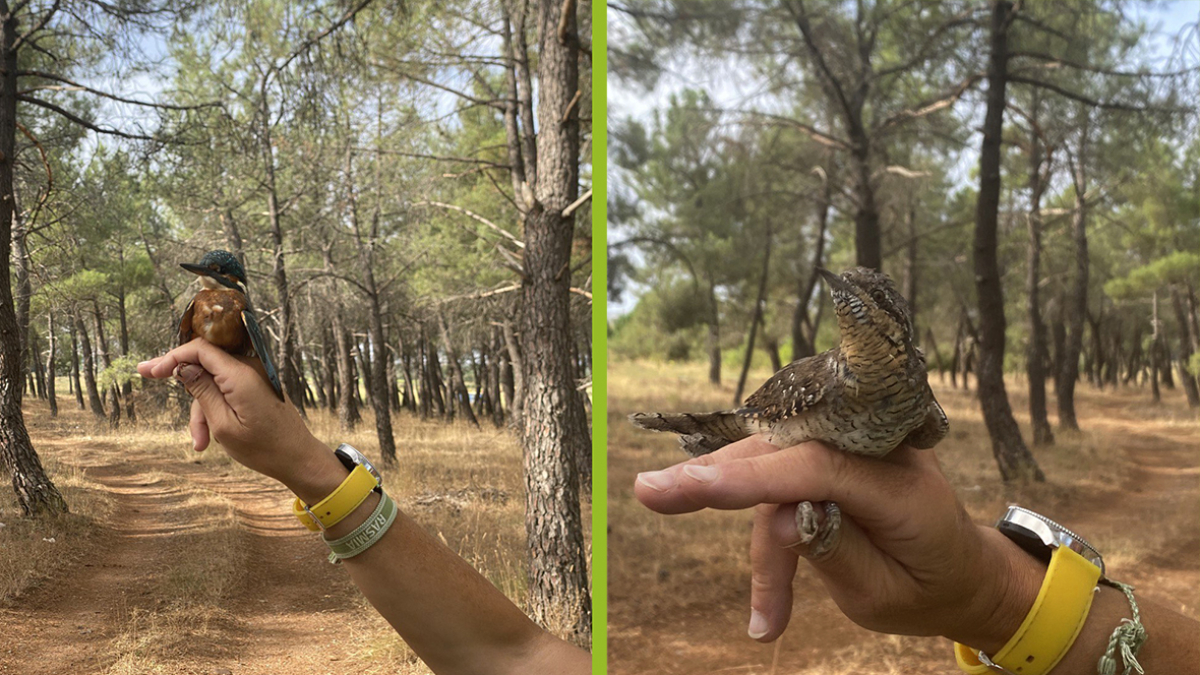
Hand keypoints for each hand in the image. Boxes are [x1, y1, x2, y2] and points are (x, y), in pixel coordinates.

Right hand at [137, 338, 345, 502]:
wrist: (297, 458)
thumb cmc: (264, 448)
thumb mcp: (223, 424)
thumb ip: (202, 391)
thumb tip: (183, 366)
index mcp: (242, 375)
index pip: (201, 349)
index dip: (172, 356)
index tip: (148, 371)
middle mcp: (251, 369)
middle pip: (205, 365)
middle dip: (185, 387)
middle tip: (147, 378)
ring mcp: (256, 377)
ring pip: (213, 383)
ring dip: (202, 410)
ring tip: (202, 442)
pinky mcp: (258, 386)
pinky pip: (227, 390)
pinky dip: (216, 410)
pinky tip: (210, 437)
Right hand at [633, 437, 1042, 653]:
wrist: (960, 570)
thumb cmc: (926, 585)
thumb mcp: (885, 594)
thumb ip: (836, 551)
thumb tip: (782, 517)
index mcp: (902, 481)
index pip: (816, 466)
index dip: (753, 478)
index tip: (695, 488)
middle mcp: (876, 446)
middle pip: (781, 450)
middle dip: (716, 476)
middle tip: (649, 492)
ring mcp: (853, 441)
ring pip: (770, 461)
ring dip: (731, 503)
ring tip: (701, 542)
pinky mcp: (831, 450)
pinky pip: (777, 471)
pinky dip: (754, 512)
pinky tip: (751, 579)